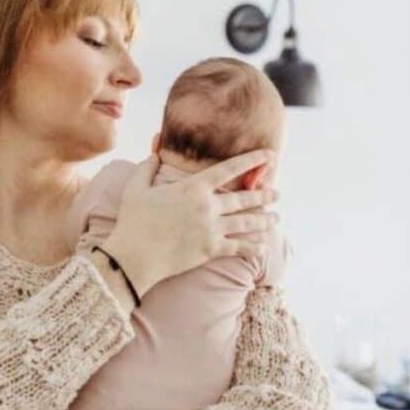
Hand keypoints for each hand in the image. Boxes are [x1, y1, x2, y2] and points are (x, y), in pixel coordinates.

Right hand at [102, 150, 278, 295]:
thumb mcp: (135, 188)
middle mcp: (207, 206)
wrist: (134, 255)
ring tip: (276, 217)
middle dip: (264, 195)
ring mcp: (211, 229)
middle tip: (277, 193)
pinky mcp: (211, 249)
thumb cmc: (133, 221)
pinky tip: (264, 246)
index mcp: (193, 188)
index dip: (253, 160)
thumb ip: (146, 168)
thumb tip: (153, 154)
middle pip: (245, 199)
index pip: (230, 169)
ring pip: (247, 223)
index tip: (270, 155)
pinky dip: (254, 247)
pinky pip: (239, 247)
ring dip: (265, 220)